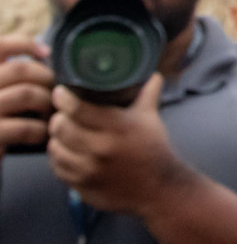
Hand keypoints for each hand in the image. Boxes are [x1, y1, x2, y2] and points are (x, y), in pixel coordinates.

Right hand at [0, 37, 54, 153]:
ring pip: (26, 93)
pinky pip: (24, 127)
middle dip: (46, 77)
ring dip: (46, 102)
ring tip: (50, 112)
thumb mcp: (0, 93)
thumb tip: (43, 55)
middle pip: (19, 69)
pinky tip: (41, 133)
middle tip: (56, 90)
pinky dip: (39, 129)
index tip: (45, 53)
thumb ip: (10, 76)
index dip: (23, 43)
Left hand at [46, 74, 186, 212]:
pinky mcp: (82, 186)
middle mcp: (100, 149)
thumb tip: (152, 73)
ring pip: (55, 149)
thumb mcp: (151, 117)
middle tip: (60, 114)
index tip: (60, 92)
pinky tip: (66, 153)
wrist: (158, 187)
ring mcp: (89, 170)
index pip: (77, 109)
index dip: (63, 98)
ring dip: (55, 139)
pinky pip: (58, 169)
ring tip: (61, 134)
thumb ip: (148, 93)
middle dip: (57, 118)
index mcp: (117, 127)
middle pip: (61, 128)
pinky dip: (58, 159)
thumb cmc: (153, 148)